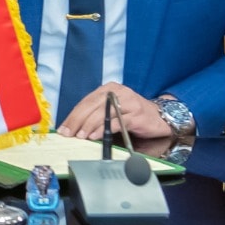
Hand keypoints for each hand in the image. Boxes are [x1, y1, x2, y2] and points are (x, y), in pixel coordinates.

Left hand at [56, 83, 171, 140]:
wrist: (160, 117)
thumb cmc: (133, 115)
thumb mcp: (112, 110)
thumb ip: (96, 115)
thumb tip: (75, 127)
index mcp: (108, 89)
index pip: (85, 102)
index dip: (73, 115)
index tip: (63, 127)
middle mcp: (117, 92)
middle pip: (91, 106)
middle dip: (77, 121)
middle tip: (68, 133)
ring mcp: (128, 102)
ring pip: (102, 113)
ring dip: (89, 126)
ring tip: (80, 136)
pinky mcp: (136, 114)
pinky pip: (116, 122)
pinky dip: (104, 129)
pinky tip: (95, 136)